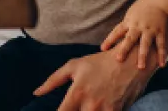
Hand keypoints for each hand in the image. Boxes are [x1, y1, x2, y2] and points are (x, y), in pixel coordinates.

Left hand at [33, 48, 155, 110]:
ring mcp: (104, 109)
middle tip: (76, 106)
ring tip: (87, 106)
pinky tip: (98, 107)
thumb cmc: (100, 62)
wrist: (130, 61)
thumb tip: (36, 93)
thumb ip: (53, 80)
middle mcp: (90, 104)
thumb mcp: (74, 66)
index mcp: (77, 92)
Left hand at [100, 0, 167, 68]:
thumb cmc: (141, 8)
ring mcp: (149, 29)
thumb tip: (115, 38)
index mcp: (129, 22)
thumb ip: (124, 27)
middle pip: (130, 39)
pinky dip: (161, 55)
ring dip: (143, 56)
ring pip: (145, 44)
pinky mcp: (160, 31)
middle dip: (124, 49)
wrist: (158, 0)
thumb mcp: (130, 15)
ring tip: (140, 67)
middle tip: (118, 59)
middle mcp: (138, 26)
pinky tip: (161, 65)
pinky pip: (161, 45)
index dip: (110, 40)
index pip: (117, 32)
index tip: (103, 48)